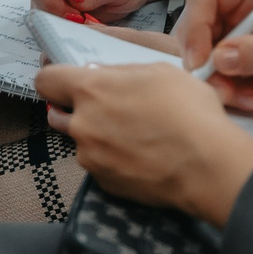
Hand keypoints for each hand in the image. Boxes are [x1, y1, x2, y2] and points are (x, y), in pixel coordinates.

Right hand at [23, 0, 155, 22]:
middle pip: (36, 2)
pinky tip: (91, 25)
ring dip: (65, 25)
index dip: (47, 2)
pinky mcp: (67, 9)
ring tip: (92, 21)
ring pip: (44, 16)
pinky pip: (58, 24)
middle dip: (56, 18)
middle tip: (86, 21)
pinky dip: (71, 30)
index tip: (74, 14)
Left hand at [36, 62, 252, 223]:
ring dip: (96, 136)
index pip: (45, 80)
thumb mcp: (159, 71)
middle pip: (58, 114)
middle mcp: (82, 125)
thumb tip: (99, 75)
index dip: (53, 77)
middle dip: (75, 109)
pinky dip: (113, 160)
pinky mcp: (104, 183)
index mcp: (91, 90)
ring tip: (132, 135)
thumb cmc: (189, 112)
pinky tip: (141, 156)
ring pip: (81, 142)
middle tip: (107, 108)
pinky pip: (99, 166)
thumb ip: (120, 72)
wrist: (207, 166)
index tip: (64, 80)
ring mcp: (90, 158)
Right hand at [177, 0, 252, 137]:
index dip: (196, 27)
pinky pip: (208, 82)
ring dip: (217, 85)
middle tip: (226, 88)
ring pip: (196, 61)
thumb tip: (221, 55)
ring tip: (250, 97)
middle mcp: (234, 13)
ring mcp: (228, 41)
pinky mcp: (228, 68)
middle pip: (191, 30)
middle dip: (204, 64)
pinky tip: (252, 99)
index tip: (203, 61)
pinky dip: (225, 95)